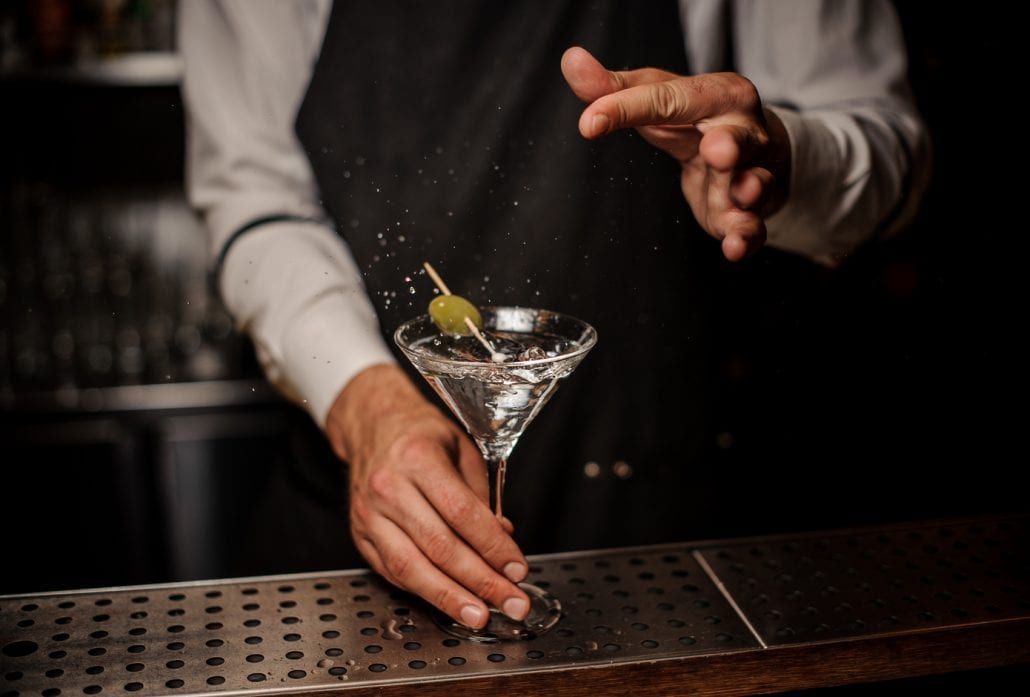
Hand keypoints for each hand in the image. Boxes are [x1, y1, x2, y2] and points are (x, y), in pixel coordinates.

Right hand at [325, 363, 530, 628]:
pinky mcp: (359, 535)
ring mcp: (369, 514)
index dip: (493, 547)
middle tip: (511, 602)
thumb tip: (503, 539)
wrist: (371, 424)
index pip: (462, 513)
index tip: (517, 569)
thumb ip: (482, 496)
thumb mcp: (461, 449)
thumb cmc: (420, 434)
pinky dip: (423, 590)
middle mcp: (389, 487)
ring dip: (450, 597)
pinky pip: (393, 571)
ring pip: (412, 567)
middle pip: (440, 547)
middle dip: (481, 581)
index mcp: (419, 458)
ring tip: (479, 615)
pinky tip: (448, 600)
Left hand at [561, 46, 790, 260]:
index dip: (627, 109)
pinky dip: (746, 237)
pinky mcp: (749, 214)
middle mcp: (745, 133)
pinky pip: (753, 227)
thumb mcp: (658, 98)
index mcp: (719, 94)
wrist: (748, 152)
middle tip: (717, 150)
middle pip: (739, 138)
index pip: (670, 100)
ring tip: (744, 194)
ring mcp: (753, 174)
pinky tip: (734, 247)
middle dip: (731, 146)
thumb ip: (613, 88)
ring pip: (754, 184)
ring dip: (748, 191)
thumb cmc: (694, 119)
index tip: (588, 123)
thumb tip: (571, 60)